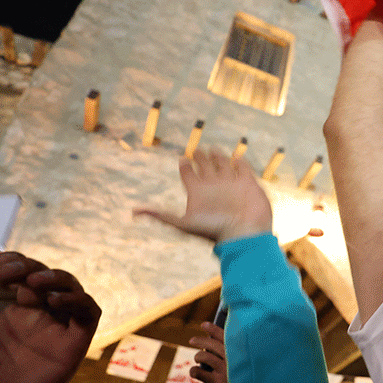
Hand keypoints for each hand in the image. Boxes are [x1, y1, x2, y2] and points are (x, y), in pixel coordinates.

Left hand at [0, 254, 99, 382]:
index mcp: (0, 311)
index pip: (19, 273)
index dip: (15, 262)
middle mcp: (30, 319)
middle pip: (47, 277)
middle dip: (33, 266)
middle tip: (11, 272)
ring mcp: (52, 333)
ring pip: (72, 291)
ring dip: (59, 278)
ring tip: (34, 283)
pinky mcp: (69, 351)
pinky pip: (88, 316)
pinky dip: (79, 300)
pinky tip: (55, 300)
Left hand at [134, 149, 272, 243]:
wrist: (244, 233)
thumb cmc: (214, 230)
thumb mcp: (184, 223)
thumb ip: (161, 216)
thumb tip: (134, 212)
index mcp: (197, 191)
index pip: (188, 173)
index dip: (184, 165)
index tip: (182, 159)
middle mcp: (213, 185)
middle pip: (204, 165)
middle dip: (200, 156)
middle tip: (197, 151)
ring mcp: (231, 183)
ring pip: (222, 164)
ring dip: (218, 156)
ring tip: (213, 150)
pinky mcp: (248, 183)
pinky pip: (243, 168)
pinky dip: (239, 162)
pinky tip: (236, 158)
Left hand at [188, 321, 237, 382]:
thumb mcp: (246, 367)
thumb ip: (235, 357)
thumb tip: (218, 345)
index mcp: (240, 353)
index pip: (225, 336)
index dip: (213, 329)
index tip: (204, 324)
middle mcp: (232, 359)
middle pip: (211, 344)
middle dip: (200, 340)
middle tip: (192, 340)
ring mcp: (224, 370)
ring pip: (203, 356)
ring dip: (198, 357)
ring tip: (197, 359)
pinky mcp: (216, 382)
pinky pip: (199, 372)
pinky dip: (194, 371)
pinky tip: (195, 373)